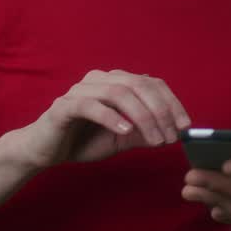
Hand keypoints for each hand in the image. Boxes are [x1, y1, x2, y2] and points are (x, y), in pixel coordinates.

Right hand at [14, 70, 191, 169]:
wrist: (45, 151)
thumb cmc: (83, 141)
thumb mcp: (122, 139)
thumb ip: (145, 133)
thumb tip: (173, 133)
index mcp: (115, 82)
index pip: (151, 83)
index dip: (171, 102)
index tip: (185, 126)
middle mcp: (100, 80)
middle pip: (138, 84)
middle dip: (160, 110)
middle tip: (172, 136)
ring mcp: (81, 90)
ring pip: (118, 92)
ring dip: (142, 117)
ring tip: (155, 139)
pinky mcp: (64, 105)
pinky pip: (90, 105)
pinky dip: (111, 117)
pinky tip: (125, 131)